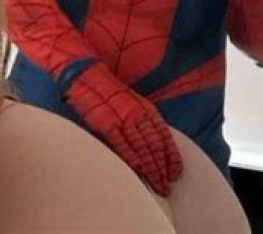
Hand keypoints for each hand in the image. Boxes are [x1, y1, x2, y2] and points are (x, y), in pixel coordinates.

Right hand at [64, 62, 182, 195]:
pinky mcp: (107, 123)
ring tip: (156, 184)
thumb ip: (143, 122)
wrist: (88, 77)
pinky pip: (122, 143)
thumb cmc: (108, 93)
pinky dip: (131, 156)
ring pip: (142, 147)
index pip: (164, 137)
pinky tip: (138, 169)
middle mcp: (138, 114)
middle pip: (155, 146)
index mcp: (146, 109)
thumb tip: (153, 146)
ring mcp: (123, 118)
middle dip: (162, 168)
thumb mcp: (132, 104)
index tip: (175, 172)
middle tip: (166, 185)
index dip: (172, 157)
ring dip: (151, 168)